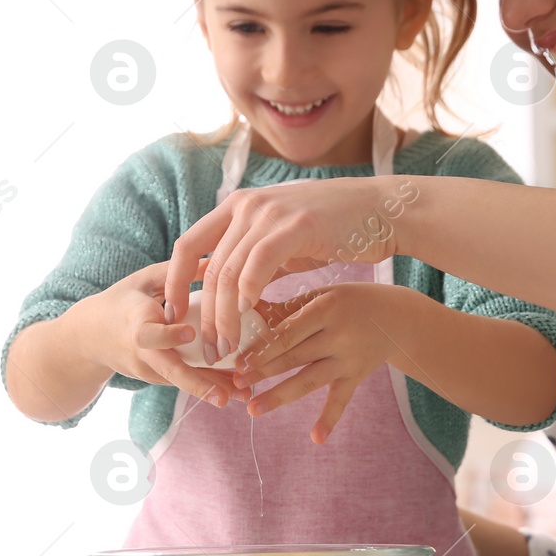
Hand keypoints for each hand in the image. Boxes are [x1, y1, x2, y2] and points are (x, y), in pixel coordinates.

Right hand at [88, 260, 246, 408]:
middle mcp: (142, 352)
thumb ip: (175, 271)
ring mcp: (149, 370)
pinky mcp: (157, 379)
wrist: (88, 339)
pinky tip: (237, 390)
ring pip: (183, 382)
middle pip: (169, 371)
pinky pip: (185, 381)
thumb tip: (214, 256)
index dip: (168, 335)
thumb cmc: (120, 301)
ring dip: (213, 390)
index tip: (190, 333)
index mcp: (135, 323)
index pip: (149, 334)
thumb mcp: (142, 280)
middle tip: (223, 396)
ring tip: (242, 396)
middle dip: (197, 384)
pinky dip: (209, 385)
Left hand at [164, 176, 421, 368]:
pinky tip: (251, 318)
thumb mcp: (284, 240)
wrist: (382, 210)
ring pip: (228, 272)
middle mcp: (246, 205)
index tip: (174, 317)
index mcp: (237, 206)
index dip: (174, 283)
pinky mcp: (293, 226)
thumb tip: (227, 290)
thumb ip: (253, 258)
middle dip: (204, 314)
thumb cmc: (336, 228)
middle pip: (207, 268)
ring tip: (227, 348)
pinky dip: (248, 294)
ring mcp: (268, 213)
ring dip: (225, 317)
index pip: (187, 246)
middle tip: (208, 349)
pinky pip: (257, 265)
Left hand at [231, 282, 423, 443]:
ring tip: (253, 410)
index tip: (238, 361)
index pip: (288, 331)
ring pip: (309, 380)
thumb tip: (245, 311)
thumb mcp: (323, 295)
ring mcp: (349, 359)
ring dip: (280, 396)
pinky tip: (316, 438)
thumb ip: (288, 307)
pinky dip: (330, 419)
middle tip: (235, 384)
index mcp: (327, 308)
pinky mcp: (357, 376)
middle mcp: (339, 335)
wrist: (399, 318)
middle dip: (262, 372)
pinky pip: (341, 400)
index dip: (262, 347)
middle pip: (294, 357)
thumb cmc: (351, 301)